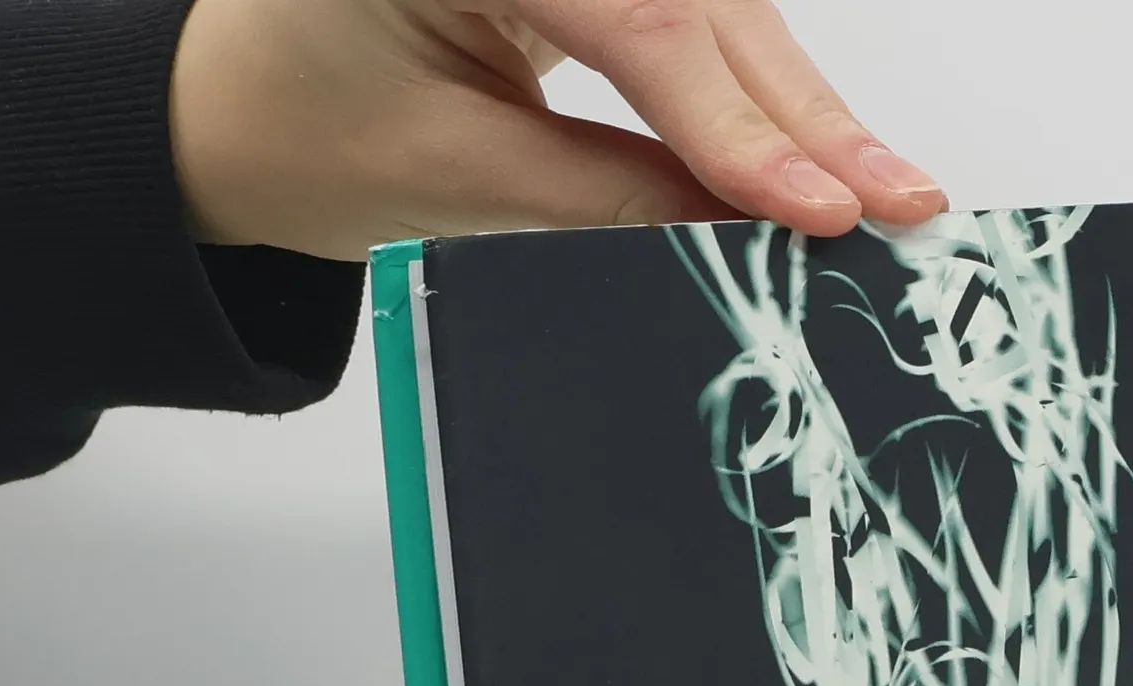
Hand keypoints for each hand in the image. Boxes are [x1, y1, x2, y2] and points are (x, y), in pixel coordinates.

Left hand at [170, 0, 947, 259]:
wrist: (234, 104)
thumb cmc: (305, 132)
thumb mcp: (460, 178)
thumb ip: (614, 191)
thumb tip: (751, 217)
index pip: (643, 22)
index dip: (743, 126)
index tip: (823, 205)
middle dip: (801, 108)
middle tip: (898, 197)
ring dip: (797, 97)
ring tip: (875, 184)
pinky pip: (691, 3)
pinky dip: (753, 77)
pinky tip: (812, 138)